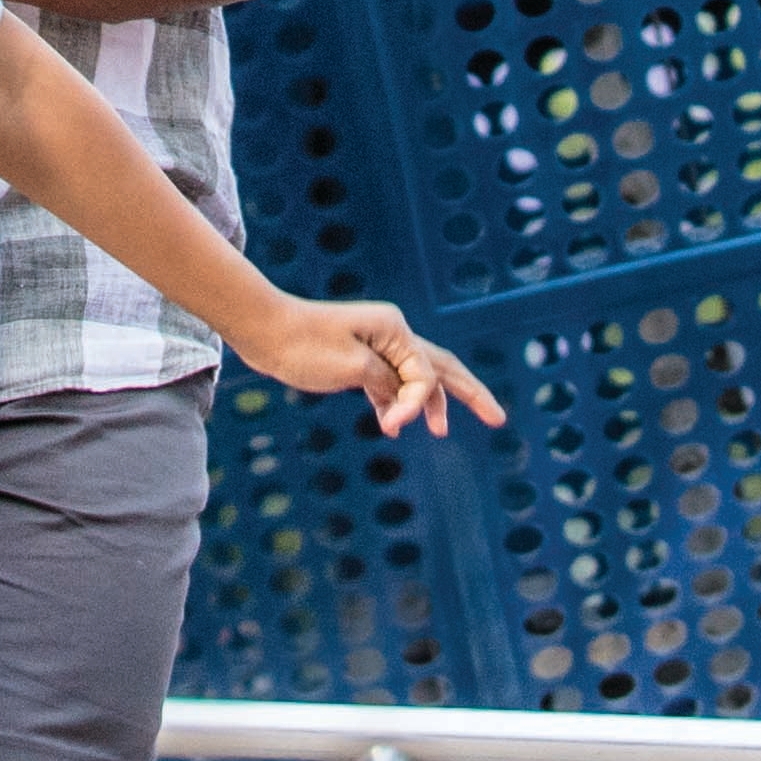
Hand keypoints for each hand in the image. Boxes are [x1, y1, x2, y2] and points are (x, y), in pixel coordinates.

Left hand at [236, 293, 501, 436]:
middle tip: (498, 419)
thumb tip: (402, 397)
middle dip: (469, 394)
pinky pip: (388, 381)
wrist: (263, 329)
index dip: (417, 404)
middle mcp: (393, 332)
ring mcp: (376, 343)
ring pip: (415, 376)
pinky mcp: (357, 355)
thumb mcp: (351, 369)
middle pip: (441, 367)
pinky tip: (393, 423)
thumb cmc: (303, 346)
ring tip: (441, 432)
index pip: (424, 375)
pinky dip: (393, 402)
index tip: (391, 427)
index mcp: (395, 329)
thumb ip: (385, 383)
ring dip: (426, 404)